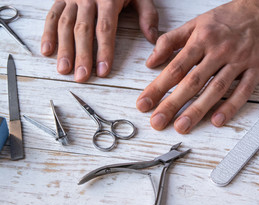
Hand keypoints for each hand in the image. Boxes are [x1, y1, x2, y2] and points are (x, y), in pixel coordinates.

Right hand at [41, 0, 158, 81]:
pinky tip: (47, 51)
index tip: (103, 70)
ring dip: (64, 48)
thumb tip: (151, 38)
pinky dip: (48, 32)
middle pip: (83, 30)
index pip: (105, 28)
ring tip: (64, 70)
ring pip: (66, 25)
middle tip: (81, 76)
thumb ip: (147, 15)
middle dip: (82, 55)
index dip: (104, 51)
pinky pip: (52, 15)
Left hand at [136, 0, 258, 133]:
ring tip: (182, 126)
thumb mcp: (196, 23)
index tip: (144, 103)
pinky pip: (243, 90)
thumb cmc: (229, 17)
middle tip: (158, 121)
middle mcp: (218, 51)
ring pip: (216, 88)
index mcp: (201, 39)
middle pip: (192, 81)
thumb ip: (171, 41)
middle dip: (173, 103)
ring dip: (198, 109)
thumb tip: (151, 61)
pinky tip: (218, 120)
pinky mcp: (257, 68)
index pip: (175, 67)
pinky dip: (231, 106)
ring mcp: (239, 60)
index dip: (158, 87)